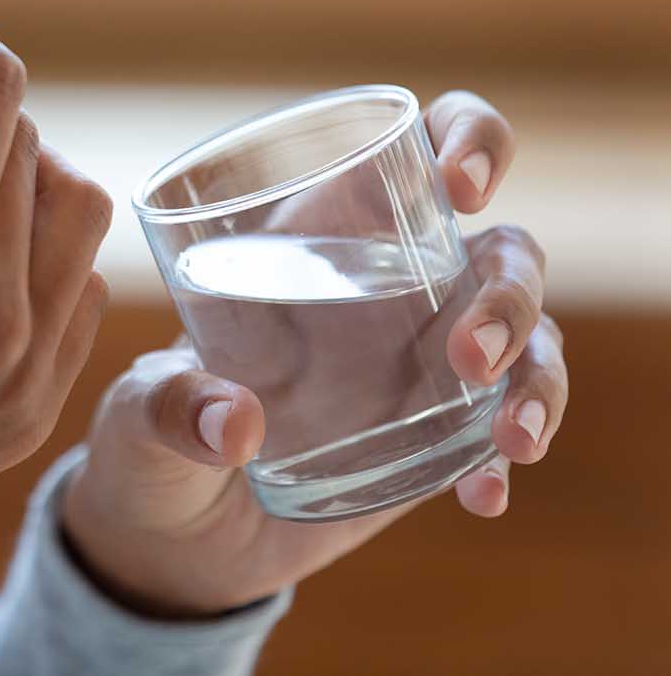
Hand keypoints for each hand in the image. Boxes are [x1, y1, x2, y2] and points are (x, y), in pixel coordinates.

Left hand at [60, 91, 566, 616]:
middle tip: (470, 356)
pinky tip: (484, 495)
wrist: (172, 536)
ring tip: (510, 439)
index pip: (416, 150)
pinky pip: (502, 433)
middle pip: (502, 252)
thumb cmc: (148, 434)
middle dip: (508, 294)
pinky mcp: (436, 438)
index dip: (466, 139)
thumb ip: (171, 407)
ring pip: (528, 339)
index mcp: (319, 235)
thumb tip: (233, 424)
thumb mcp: (138, 412)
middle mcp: (389, 287)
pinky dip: (504, 460)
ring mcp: (423, 363)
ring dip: (535, 377)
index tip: (461, 185)